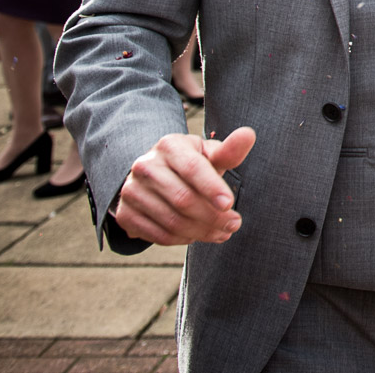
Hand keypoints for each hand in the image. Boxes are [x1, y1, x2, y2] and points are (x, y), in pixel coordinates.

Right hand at [113, 127, 255, 245]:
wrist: (155, 177)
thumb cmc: (191, 164)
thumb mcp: (209, 154)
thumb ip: (229, 151)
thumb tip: (249, 134)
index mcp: (169, 146)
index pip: (192, 168)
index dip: (212, 188)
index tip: (229, 205)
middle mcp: (145, 166)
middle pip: (183, 199)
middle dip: (213, 216)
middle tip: (234, 224)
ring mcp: (131, 191)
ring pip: (172, 221)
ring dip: (202, 232)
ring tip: (222, 233)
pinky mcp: (125, 214)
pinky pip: (158, 235)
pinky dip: (183, 239)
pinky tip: (197, 236)